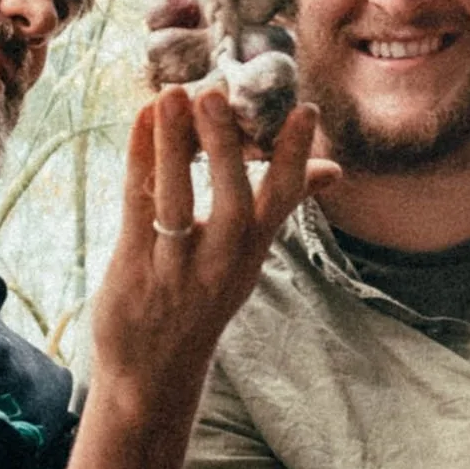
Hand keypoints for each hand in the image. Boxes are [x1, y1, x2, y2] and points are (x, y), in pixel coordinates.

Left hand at [87, 83, 334, 420]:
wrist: (154, 373)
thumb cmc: (202, 299)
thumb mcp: (249, 259)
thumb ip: (283, 205)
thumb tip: (335, 170)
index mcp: (253, 250)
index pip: (283, 199)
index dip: (295, 156)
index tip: (306, 111)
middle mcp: (222, 259)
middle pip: (231, 199)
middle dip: (224, 147)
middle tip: (216, 95)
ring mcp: (177, 266)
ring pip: (177, 199)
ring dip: (172, 145)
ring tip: (171, 95)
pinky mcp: (134, 268)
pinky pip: (136, 206)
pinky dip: (139, 161)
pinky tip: (140, 122)